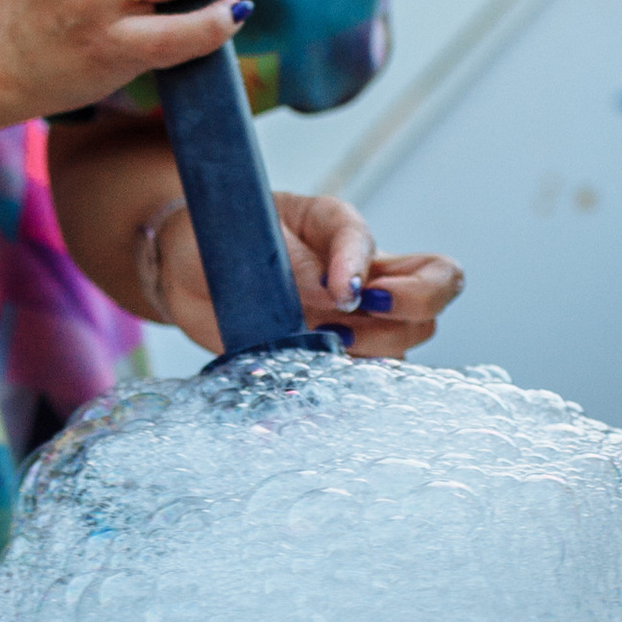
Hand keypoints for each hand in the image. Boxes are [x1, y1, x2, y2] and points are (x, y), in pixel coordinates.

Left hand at [147, 191, 464, 358]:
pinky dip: (355, 388)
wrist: (187, 274)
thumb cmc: (219, 238)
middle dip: (412, 305)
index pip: (369, 240)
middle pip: (435, 286)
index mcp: (338, 230)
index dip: (362, 267)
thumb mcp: (243, 236)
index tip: (341, 293)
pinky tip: (320, 391)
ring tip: (324, 350)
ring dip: (377, 349)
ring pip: (410, 337)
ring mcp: (356, 318)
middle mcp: (361, 273)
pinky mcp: (337, 358)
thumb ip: (287, 262)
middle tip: (356, 318)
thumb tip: (330, 295)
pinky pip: (371, 377)